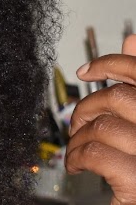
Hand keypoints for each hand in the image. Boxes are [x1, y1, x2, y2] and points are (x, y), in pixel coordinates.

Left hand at [67, 34, 135, 204]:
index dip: (115, 63)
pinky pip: (95, 153)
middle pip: (122, 98)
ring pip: (104, 126)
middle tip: (75, 123)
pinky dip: (77, 157)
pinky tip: (77, 167)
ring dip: (79, 137)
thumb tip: (134, 37)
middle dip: (87, 108)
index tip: (87, 70)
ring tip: (77, 151)